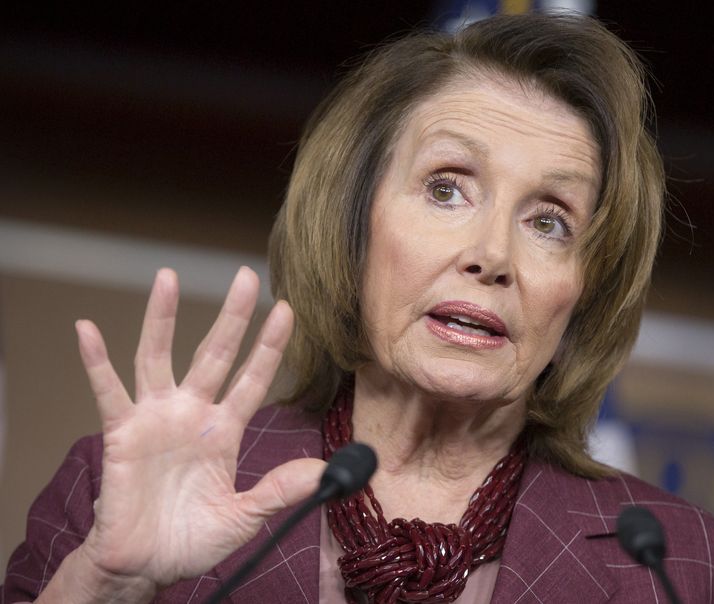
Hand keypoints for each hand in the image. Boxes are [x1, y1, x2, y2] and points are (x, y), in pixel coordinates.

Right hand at [73, 267, 324, 588]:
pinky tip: (87, 330)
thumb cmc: (193, 540)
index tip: (287, 310)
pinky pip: (107, 392)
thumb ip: (279, 491)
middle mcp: (192, 414)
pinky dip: (95, 362)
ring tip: (167, 277)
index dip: (269, 346)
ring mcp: (156, 420)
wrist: (146, 565)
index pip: (252, 379)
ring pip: (159, 358)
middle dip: (231, 317)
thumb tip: (323, 472)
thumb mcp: (243, 517)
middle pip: (214, 354)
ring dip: (162, 319)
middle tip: (247, 276)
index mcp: (225, 431)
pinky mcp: (121, 434)